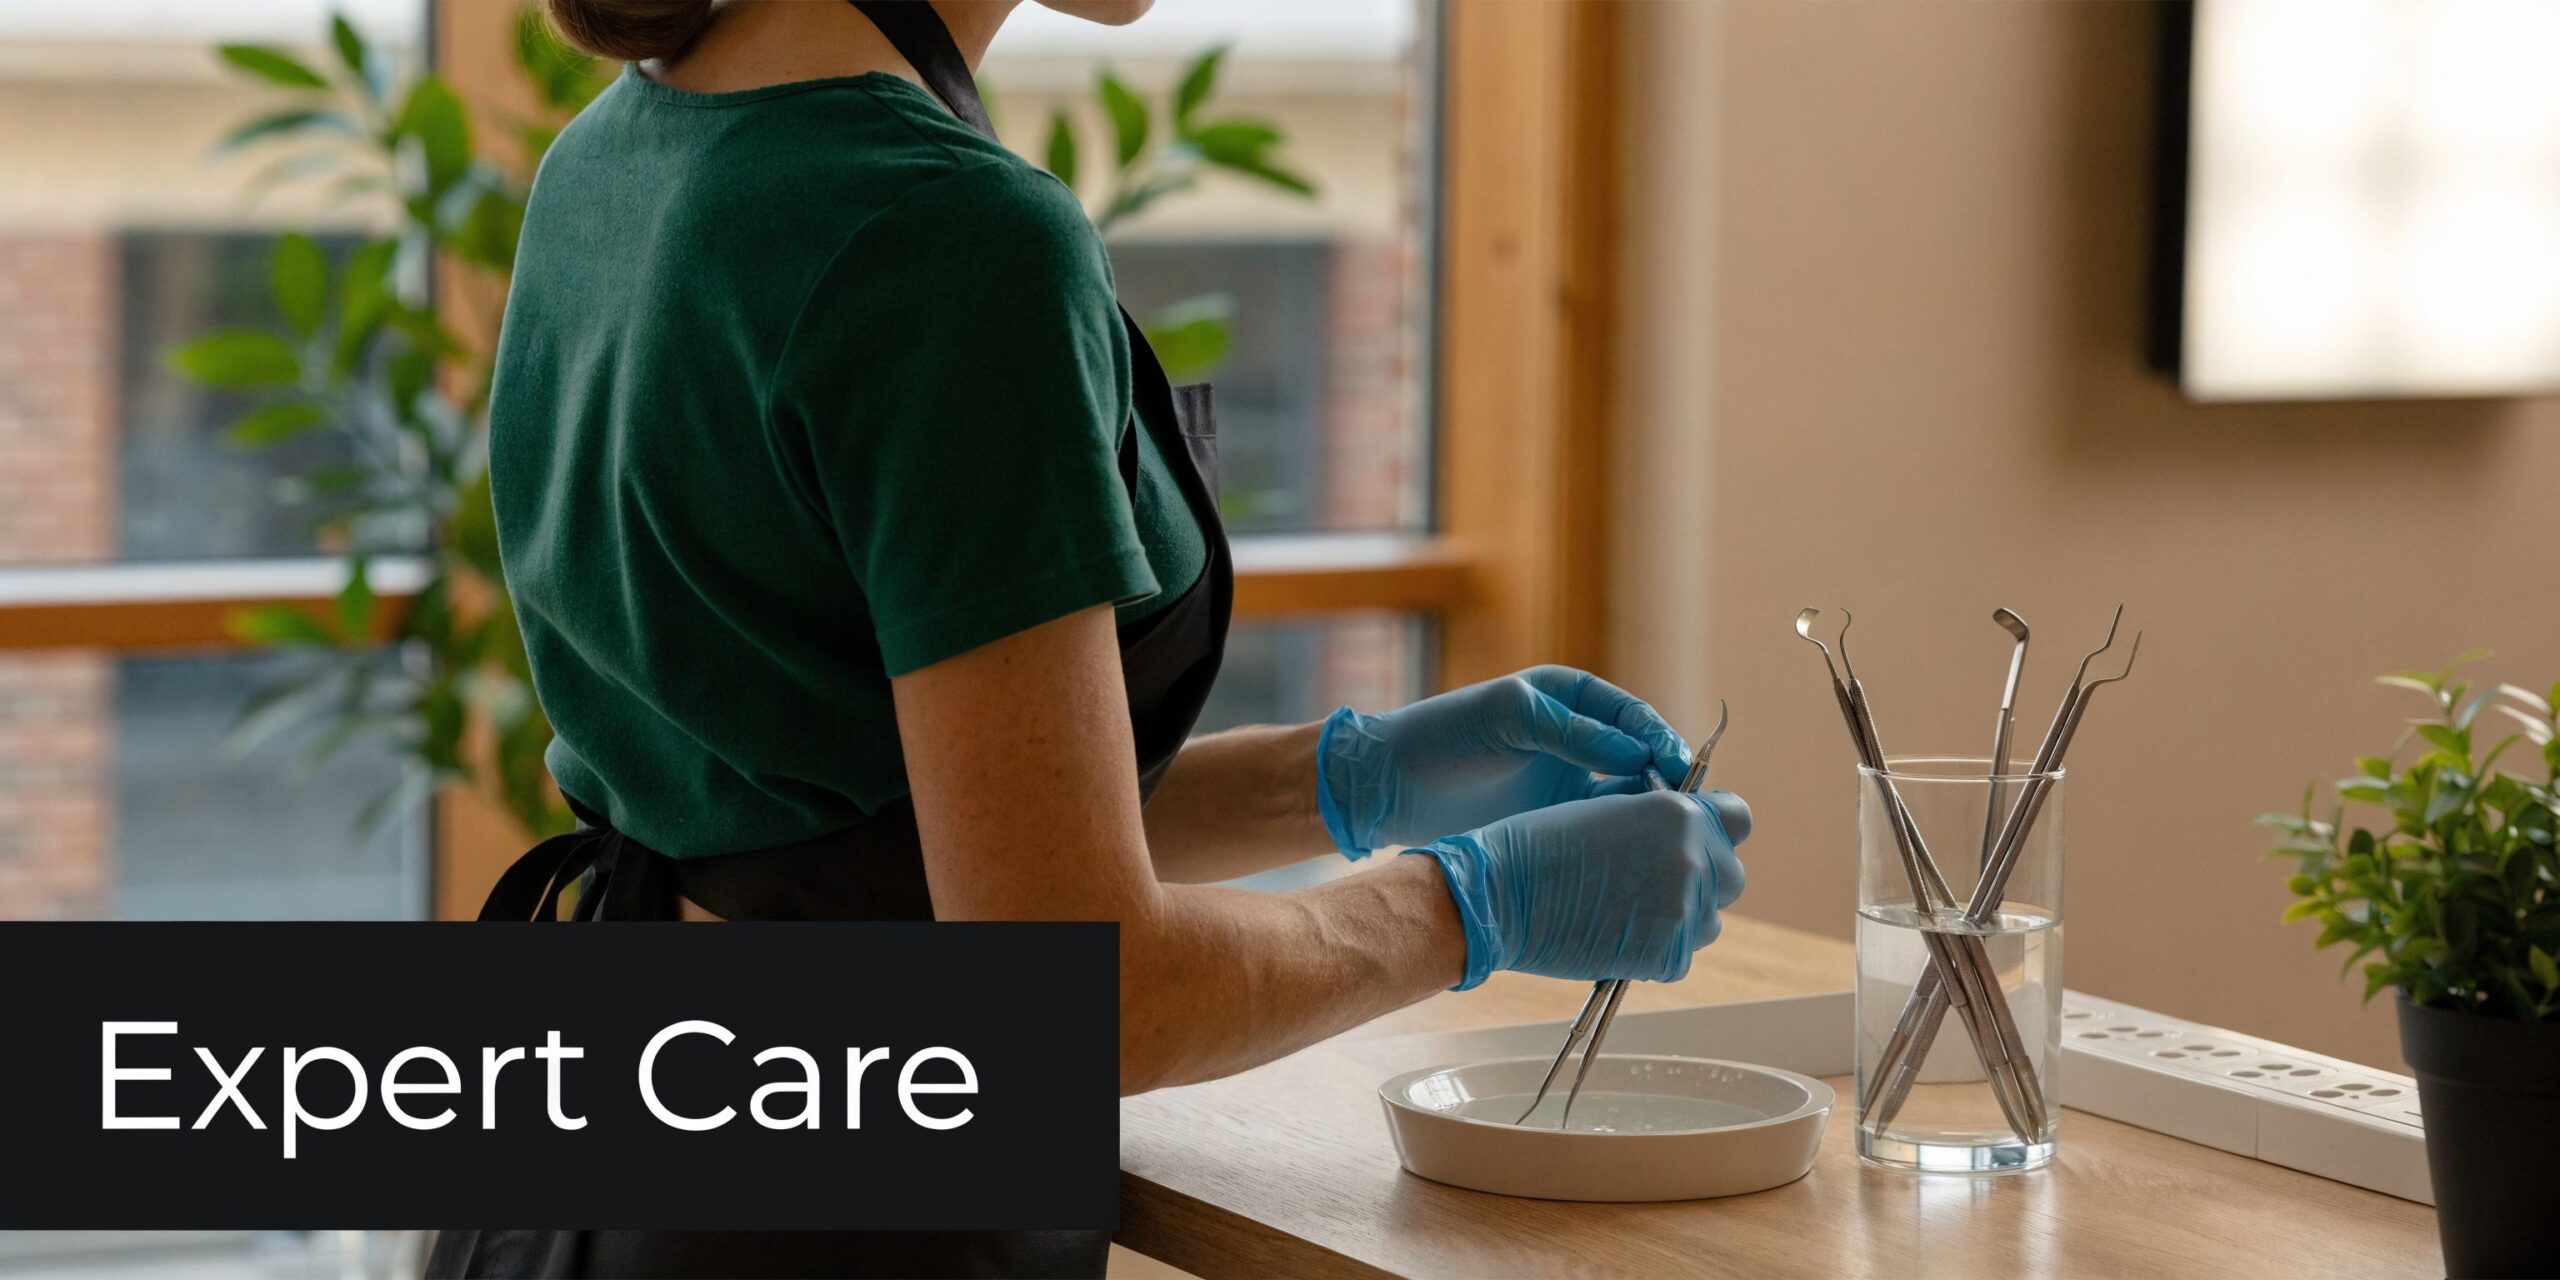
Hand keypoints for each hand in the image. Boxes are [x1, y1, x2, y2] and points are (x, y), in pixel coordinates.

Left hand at [1316, 666, 1689, 858]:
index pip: (1634, 715)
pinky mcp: (1555, 820)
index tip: (1681, 767)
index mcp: (1570, 698)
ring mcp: (1568, 781)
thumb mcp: (1509, 718)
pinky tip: (1635, 858)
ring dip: (1649, 814)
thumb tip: (1638, 754)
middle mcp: (1577, 737)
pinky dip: (1622, 839)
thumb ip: (1572, 731)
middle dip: (1668, 781)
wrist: (1391, 786)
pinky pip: (1601, 826)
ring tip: (1669, 839)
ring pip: (1627, 796)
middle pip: (1641, 757)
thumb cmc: (1443, 736)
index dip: (1661, 738)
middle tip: (1689, 811)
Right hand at [1406, 789, 1751, 988]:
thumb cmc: (1540, 845)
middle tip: (1653, 883)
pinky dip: (1657, 949)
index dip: (1714, 830)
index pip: (1738, 819)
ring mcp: (1685, 911)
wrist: (1500, 896)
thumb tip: (1693, 835)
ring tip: (1629, 911)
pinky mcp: (1669, 956)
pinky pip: (1681, 953)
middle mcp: (1694, 858)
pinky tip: (1616, 934)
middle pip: (1731, 875)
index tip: (1693, 840)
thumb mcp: (1610, 809)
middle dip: (1702, 878)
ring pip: (1711, 919)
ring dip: (1683, 916)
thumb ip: (1661, 820)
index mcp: (1680, 813)